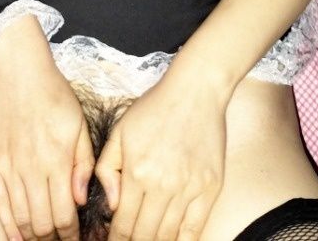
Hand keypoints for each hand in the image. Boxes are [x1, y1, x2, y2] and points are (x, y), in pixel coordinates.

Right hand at [0, 40, 93, 240]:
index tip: (76, 239)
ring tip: (41, 240)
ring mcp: (7, 166)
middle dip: (53, 239)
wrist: (18, 69)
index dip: (71, 234)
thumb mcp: (79, 123)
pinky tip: (14, 236)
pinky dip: (6, 224)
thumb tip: (79, 199)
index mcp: (57, 158)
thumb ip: (83, 163)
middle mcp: (31, 167)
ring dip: (31, 235)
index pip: (65, 214)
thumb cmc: (53, 92)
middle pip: (41, 223)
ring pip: (19, 217)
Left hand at [95, 74, 227, 239]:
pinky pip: (196, 229)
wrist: (196, 90)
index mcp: (137, 173)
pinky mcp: (210, 188)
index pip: (122, 225)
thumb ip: (107, 169)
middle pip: (144, 236)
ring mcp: (190, 189)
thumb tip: (112, 204)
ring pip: (168, 236)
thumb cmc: (155, 107)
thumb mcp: (120, 131)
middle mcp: (163, 186)